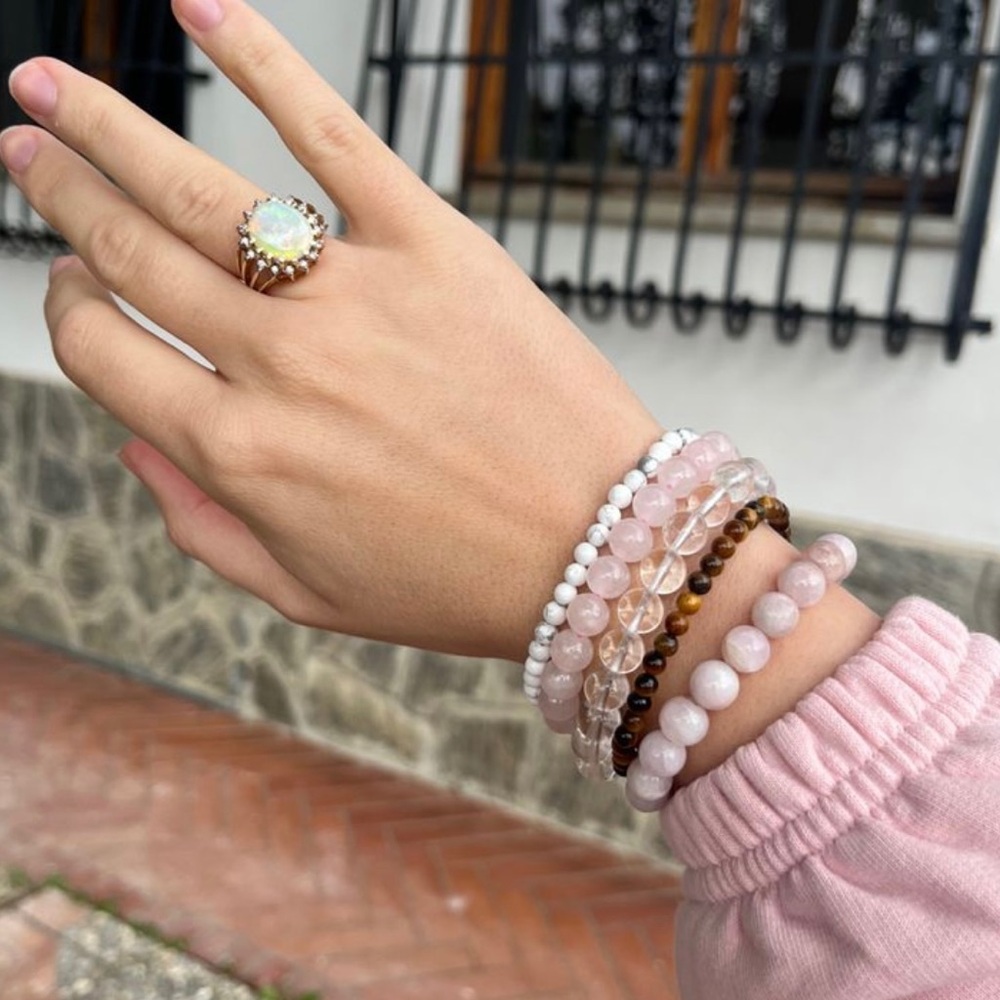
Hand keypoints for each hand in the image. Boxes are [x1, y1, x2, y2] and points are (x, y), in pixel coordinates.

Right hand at [0, 0, 658, 659]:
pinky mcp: (433, 243)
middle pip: (133, 254)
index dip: (70, 311)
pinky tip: (198, 8)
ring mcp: (354, 295)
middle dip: (64, 195)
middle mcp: (278, 366)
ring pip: (198, 191)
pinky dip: (261, 60)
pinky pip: (332, 134)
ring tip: (48, 87)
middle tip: (25, 148)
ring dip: (107, 129)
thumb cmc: (456, 582)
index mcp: (238, 454)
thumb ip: (202, 525)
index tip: (74, 283)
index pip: (104, 353)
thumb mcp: (307, 595)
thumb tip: (135, 445)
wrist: (596, 547)